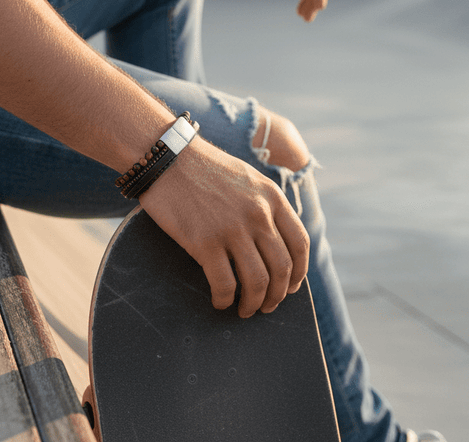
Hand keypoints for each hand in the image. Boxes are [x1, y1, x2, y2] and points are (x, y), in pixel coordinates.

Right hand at [138, 138, 309, 318]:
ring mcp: (232, 229)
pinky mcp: (205, 242)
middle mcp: (258, 214)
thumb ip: (265, 204)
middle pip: (281, 268)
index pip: (300, 243)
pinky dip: (225, 299)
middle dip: (277, 295)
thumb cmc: (204, 167)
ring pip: (257, 282)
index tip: (290, 286)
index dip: (299, 272)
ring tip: (245, 310)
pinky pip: (224, 284)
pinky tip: (219, 301)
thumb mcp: (247, 177)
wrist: (168, 157)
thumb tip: (274, 239)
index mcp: (271, 197)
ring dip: (253, 304)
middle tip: (267, 305)